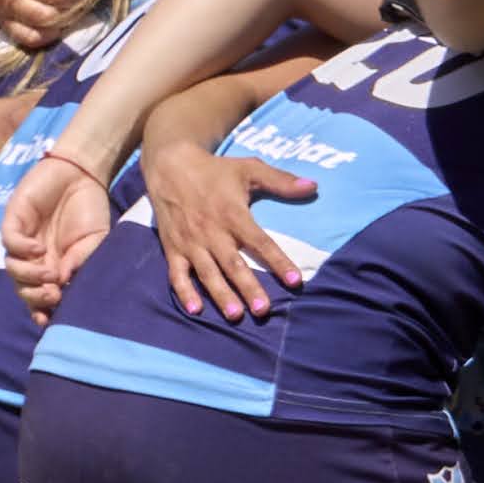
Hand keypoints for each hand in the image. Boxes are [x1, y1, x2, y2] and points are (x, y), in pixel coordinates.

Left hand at [0, 154, 111, 314]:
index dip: (41, 310)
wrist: (83, 173)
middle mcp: (35, 258)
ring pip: (12, 269)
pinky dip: (22, 250)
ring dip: (29, 277)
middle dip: (34, 298)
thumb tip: (64, 284)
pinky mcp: (15, 221)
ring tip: (50, 273)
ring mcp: (24, 240)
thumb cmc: (90, 209)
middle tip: (52, 295)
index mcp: (54, 267)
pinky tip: (40, 249)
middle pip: (22, 288)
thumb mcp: (96, 241)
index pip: (40, 296)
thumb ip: (81, 262)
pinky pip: (10, 242)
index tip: (49, 320)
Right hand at [142, 141, 317, 318]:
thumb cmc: (215, 171)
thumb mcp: (249, 168)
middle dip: (248, 288)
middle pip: (233, 264)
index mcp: (233, 214)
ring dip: (221, 295)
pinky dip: (185, 292)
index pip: (260, 242)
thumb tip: (313, 186)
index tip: (295, 281)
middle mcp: (212, 232)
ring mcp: (190, 243)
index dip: (278, 261)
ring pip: (208, 274)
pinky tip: (196, 310)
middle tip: (263, 310)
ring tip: (235, 316)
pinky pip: (177, 274)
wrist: (170, 166)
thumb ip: (281, 181)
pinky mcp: (173, 249)